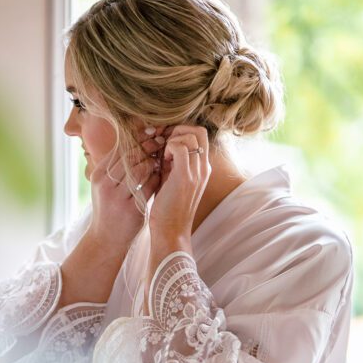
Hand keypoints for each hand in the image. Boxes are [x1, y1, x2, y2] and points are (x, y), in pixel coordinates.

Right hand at [87, 127, 161, 254]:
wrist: (106, 239)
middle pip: (131, 156)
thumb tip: (136, 140)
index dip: (138, 138)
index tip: (152, 132)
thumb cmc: (109, 208)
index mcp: (99, 175)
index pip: (120, 148)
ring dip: (154, 162)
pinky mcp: (130, 209)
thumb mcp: (105, 185)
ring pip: (141, 169)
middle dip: (149, 146)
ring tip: (161, 159)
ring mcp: (117, 197)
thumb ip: (115, 165)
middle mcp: (105, 184)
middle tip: (162, 140)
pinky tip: (162, 176)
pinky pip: (149, 187)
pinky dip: (157, 179)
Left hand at [149, 125, 210, 245]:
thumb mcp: (170, 180)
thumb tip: (159, 144)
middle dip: (178, 130)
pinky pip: (179, 147)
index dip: (181, 132)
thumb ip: (170, 162)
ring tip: (162, 158)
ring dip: (172, 140)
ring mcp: (197, 172)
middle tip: (162, 144)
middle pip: (199, 130)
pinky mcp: (186, 177)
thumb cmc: (167, 208)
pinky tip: (161, 164)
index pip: (199, 135)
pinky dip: (168, 148)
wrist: (170, 232)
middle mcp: (203, 168)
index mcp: (202, 168)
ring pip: (190, 135)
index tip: (164, 142)